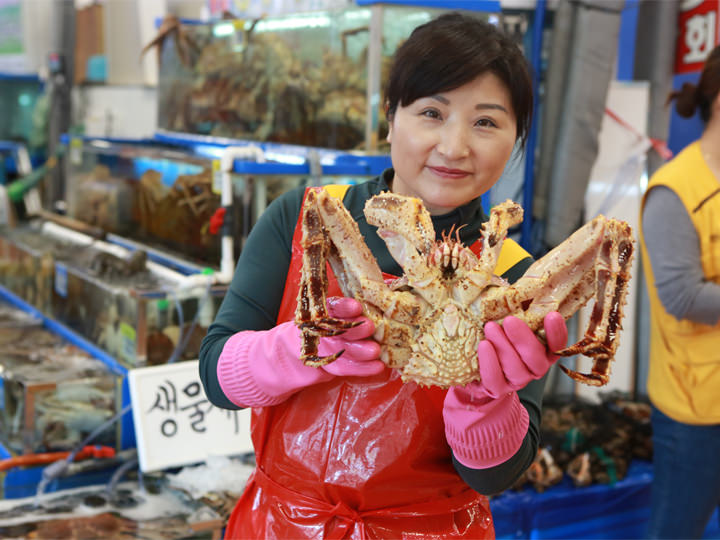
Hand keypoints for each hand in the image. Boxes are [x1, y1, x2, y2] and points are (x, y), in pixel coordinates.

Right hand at [217, 297, 383, 406]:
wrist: (272, 362)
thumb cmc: (303, 334)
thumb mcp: (312, 318)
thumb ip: (336, 313)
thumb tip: (370, 307)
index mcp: (311, 315)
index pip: (327, 308)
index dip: (341, 308)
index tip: (355, 307)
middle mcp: (311, 332)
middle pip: (333, 330)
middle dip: (353, 329)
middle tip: (370, 327)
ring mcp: (313, 352)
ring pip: (338, 350)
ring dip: (359, 351)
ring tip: (376, 351)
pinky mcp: (317, 369)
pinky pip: (340, 368)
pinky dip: (360, 369)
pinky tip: (376, 367)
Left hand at [474, 312, 567, 397]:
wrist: (474, 367)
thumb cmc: (496, 334)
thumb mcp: (506, 318)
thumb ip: (515, 307)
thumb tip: (513, 287)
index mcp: (543, 349)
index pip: (557, 344)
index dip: (557, 332)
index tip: (552, 315)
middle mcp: (534, 367)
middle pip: (536, 358)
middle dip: (523, 339)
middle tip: (510, 320)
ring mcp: (517, 380)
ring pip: (516, 368)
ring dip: (503, 347)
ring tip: (490, 327)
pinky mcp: (497, 389)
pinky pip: (495, 379)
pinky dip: (489, 362)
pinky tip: (484, 345)